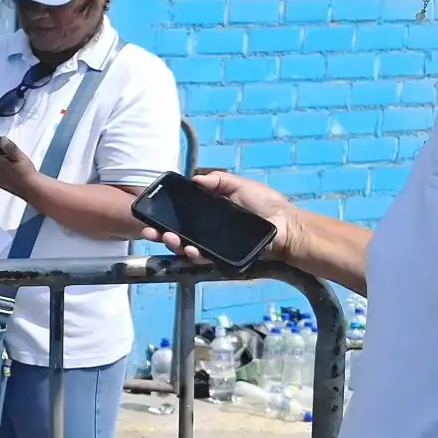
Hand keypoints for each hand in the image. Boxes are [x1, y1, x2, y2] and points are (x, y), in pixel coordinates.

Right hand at [144, 169, 310, 264]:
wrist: (286, 227)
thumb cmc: (267, 205)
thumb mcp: (241, 185)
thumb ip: (218, 181)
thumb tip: (194, 178)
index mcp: (209, 212)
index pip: (181, 215)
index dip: (165, 216)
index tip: (150, 214)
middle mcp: (207, 230)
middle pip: (178, 234)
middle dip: (160, 234)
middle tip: (151, 232)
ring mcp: (213, 246)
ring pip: (186, 248)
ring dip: (174, 245)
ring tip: (170, 240)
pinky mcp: (222, 258)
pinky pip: (203, 259)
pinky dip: (193, 255)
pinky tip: (189, 249)